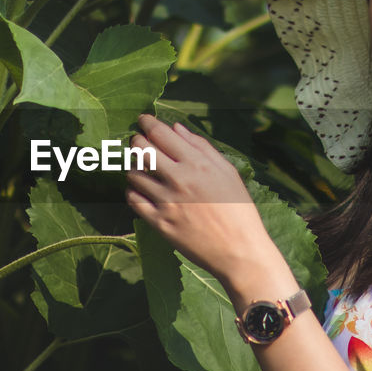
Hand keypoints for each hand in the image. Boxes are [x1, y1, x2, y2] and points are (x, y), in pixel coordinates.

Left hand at [125, 114, 277, 283]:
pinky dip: (132, 190)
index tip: (144, 120)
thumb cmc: (238, 210)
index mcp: (197, 163)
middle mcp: (180, 179)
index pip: (161, 133)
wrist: (239, 251)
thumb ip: (202, 147)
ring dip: (134, 167)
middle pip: (141, 149)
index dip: (148, 123)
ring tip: (141, 169)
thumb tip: (177, 128)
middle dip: (137, 141)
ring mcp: (167, 201)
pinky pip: (133, 199)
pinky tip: (141, 190)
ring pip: (133, 174)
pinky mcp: (159, 223)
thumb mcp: (227, 172)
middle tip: (139, 143)